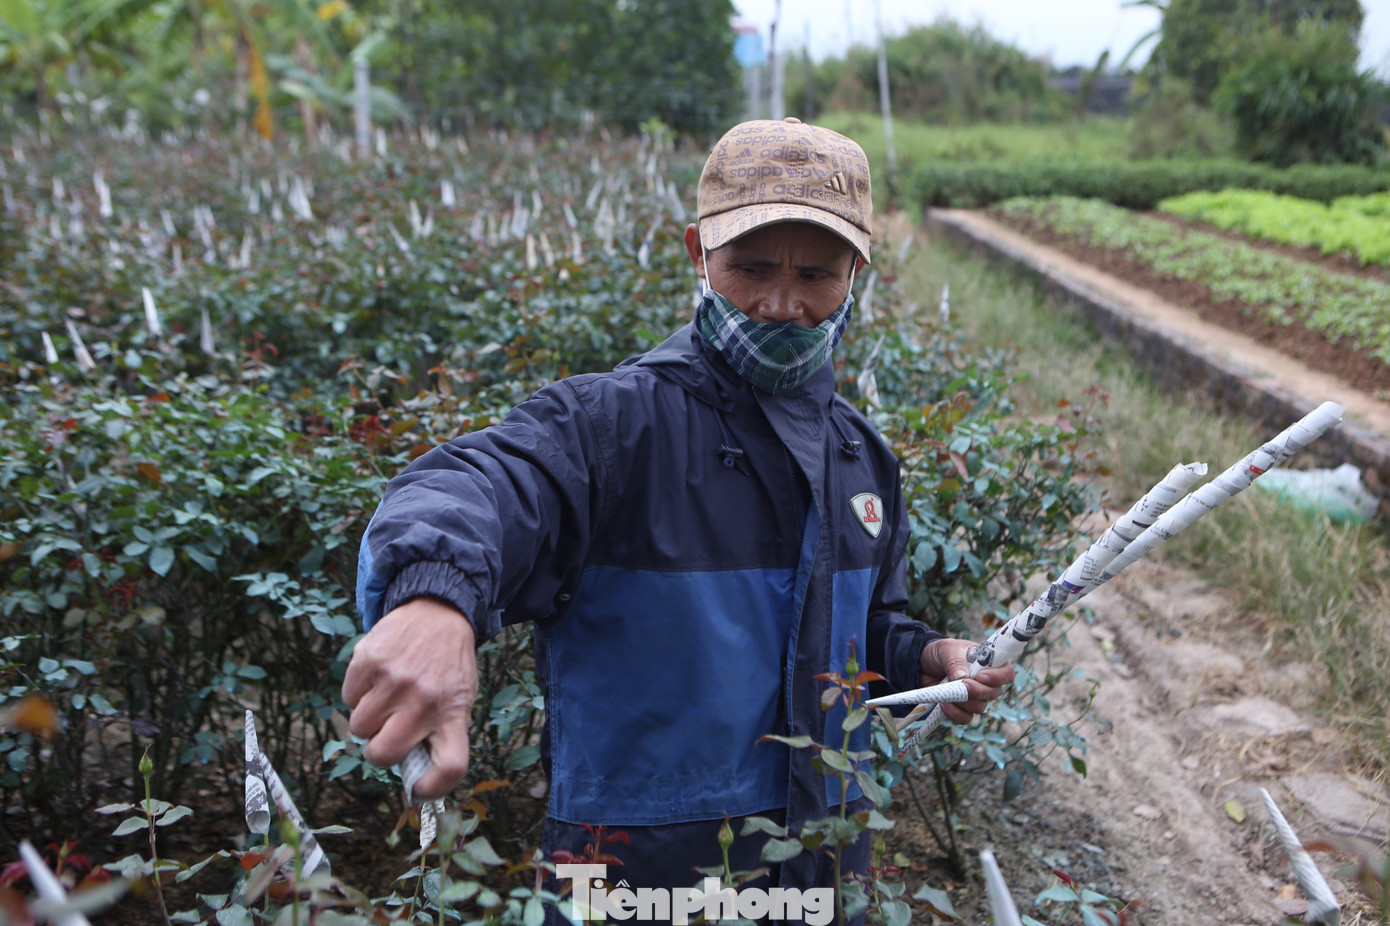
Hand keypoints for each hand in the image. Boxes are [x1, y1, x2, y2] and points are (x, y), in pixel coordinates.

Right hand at [342, 598, 478, 799]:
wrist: (439, 613)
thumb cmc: (447, 666)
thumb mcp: (458, 699)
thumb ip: (439, 733)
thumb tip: (411, 776)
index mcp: (453, 713)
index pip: (451, 765)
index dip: (433, 788)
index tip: (418, 787)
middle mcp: (425, 700)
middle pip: (384, 755)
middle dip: (379, 752)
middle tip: (386, 735)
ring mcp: (395, 680)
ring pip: (359, 728)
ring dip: (367, 720)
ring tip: (385, 698)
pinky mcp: (370, 660)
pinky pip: (347, 698)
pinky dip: (357, 695)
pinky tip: (376, 679)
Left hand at [918, 638, 1014, 724]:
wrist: (921, 665)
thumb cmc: (940, 653)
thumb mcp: (947, 649)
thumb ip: (956, 661)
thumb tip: (963, 678)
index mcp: (987, 663)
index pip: (1006, 673)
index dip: (998, 677)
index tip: (981, 677)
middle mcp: (984, 682)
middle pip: (993, 693)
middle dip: (976, 691)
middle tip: (961, 684)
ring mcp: (973, 697)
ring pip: (979, 707)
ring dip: (962, 701)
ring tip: (946, 690)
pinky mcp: (961, 708)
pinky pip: (965, 718)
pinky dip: (954, 713)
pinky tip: (944, 703)